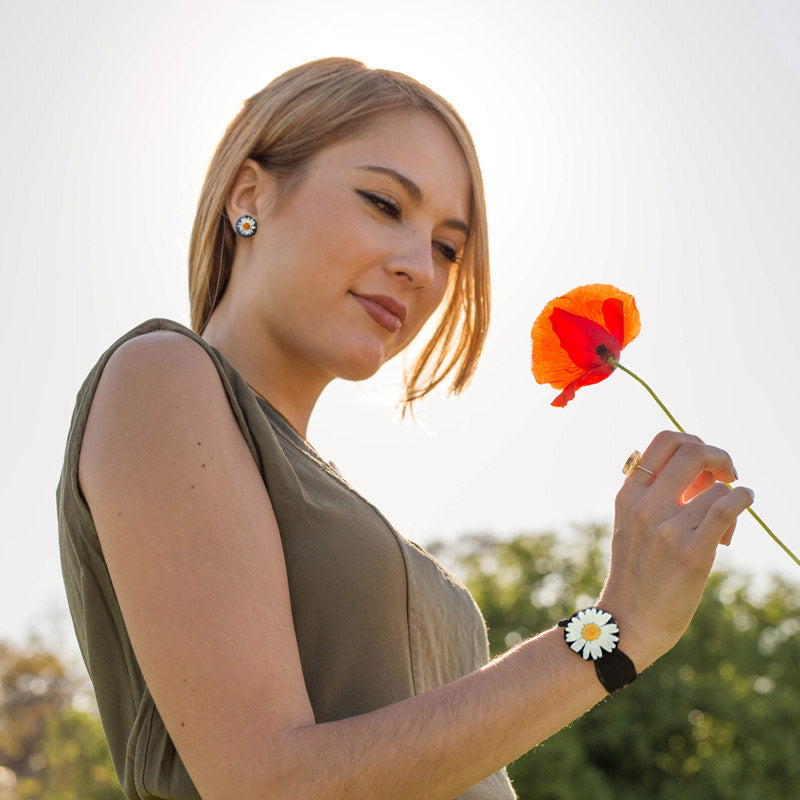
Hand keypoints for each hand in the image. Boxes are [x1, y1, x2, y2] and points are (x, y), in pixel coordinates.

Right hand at [598, 431, 754, 669]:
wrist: (631, 620)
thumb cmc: (637, 572)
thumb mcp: (630, 524)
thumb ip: (651, 494)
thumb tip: (698, 470)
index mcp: (628, 495)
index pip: (664, 440)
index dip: (693, 441)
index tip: (704, 463)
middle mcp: (644, 506)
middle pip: (691, 450)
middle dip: (719, 455)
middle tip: (728, 474)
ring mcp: (667, 528)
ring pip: (717, 486)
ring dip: (731, 497)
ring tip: (724, 523)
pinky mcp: (691, 552)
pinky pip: (726, 507)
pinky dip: (743, 499)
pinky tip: (744, 504)